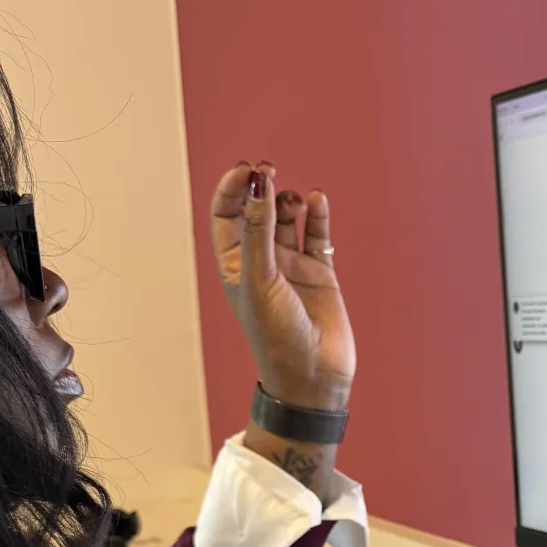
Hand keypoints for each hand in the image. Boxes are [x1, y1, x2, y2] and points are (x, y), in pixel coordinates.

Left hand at [209, 160, 355, 407]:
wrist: (313, 377)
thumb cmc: (277, 337)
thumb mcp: (260, 279)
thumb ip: (259, 229)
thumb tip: (258, 182)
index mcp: (234, 266)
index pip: (225, 215)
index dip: (232, 188)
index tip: (247, 170)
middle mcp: (261, 263)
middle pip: (255, 210)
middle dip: (260, 186)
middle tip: (268, 170)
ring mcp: (292, 267)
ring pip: (287, 219)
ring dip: (288, 201)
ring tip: (295, 199)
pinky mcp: (320, 274)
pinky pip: (317, 235)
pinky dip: (317, 214)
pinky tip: (317, 200)